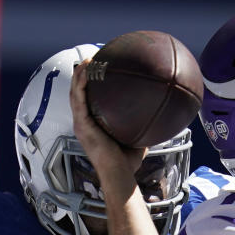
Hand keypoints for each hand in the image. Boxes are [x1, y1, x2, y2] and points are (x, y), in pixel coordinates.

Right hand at [69, 59, 145, 188]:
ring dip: (80, 75)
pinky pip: (79, 99)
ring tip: (88, 61)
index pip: (88, 102)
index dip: (90, 87)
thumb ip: (142, 125)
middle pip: (78, 94)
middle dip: (83, 75)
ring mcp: (81, 123)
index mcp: (92, 126)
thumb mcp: (137, 138)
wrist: (118, 173)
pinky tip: (87, 71)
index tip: (99, 72)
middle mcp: (83, 123)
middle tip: (93, 61)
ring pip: (75, 93)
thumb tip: (159, 114)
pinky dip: (81, 83)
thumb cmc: (126, 163)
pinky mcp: (82, 124)